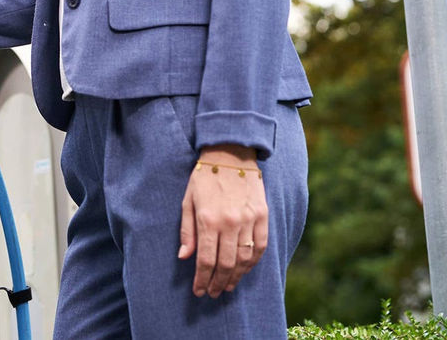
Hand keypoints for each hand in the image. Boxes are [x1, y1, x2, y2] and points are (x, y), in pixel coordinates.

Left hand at [178, 144, 267, 297]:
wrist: (230, 154)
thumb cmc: (204, 177)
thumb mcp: (187, 200)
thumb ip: (186, 230)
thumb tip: (184, 257)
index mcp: (208, 219)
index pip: (205, 259)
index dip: (201, 279)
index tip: (198, 290)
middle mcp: (229, 223)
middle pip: (225, 264)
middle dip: (217, 282)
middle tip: (212, 292)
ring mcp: (248, 220)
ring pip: (244, 259)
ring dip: (236, 277)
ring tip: (227, 286)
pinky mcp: (262, 216)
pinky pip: (260, 247)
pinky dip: (253, 263)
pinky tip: (244, 270)